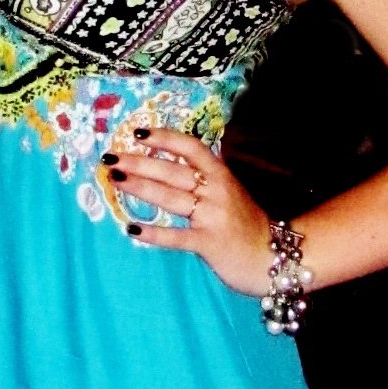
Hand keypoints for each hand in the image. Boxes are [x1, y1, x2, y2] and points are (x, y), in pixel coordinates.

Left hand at [106, 126, 271, 295]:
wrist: (276, 256)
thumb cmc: (247, 222)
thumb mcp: (230, 191)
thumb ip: (205, 177)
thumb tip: (170, 160)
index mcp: (220, 174)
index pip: (190, 147)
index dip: (165, 137)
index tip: (138, 132)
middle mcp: (216, 190)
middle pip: (173, 170)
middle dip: (139, 162)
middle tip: (111, 158)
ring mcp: (213, 216)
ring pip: (171, 197)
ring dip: (141, 187)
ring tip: (116, 180)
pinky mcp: (210, 243)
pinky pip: (177, 236)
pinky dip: (154, 233)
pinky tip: (132, 229)